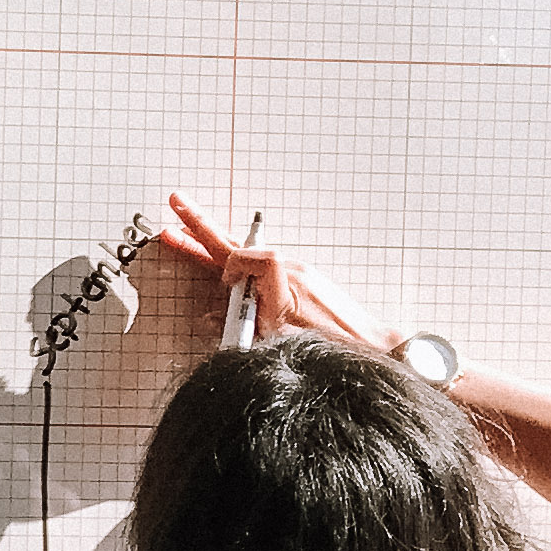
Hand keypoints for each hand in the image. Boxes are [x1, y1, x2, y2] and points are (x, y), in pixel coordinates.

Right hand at [160, 195, 393, 357]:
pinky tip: (227, 274)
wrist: (373, 347)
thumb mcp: (278, 340)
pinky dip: (240, 266)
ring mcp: (298, 274)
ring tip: (188, 237)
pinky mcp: (303, 282)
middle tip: (177, 203)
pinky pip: (264, 268)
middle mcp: (291, 270)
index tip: (223, 286)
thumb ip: (240, 326)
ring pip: (249, 255)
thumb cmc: (330, 346)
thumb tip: (212, 318)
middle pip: (238, 244)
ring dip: (217, 247)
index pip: (247, 256)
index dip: (230, 267)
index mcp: (284, 281)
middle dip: (202, 226)